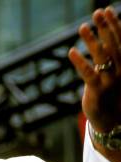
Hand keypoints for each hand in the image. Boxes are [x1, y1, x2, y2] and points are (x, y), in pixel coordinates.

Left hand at [69, 6, 120, 132]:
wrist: (113, 123)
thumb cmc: (114, 98)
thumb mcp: (116, 76)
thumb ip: (112, 58)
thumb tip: (107, 39)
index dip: (115, 24)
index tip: (108, 9)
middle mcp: (120, 71)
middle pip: (113, 45)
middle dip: (105, 27)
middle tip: (97, 12)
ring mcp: (109, 81)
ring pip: (101, 57)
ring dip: (92, 40)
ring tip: (82, 27)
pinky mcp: (97, 92)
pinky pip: (88, 74)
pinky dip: (80, 62)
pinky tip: (72, 51)